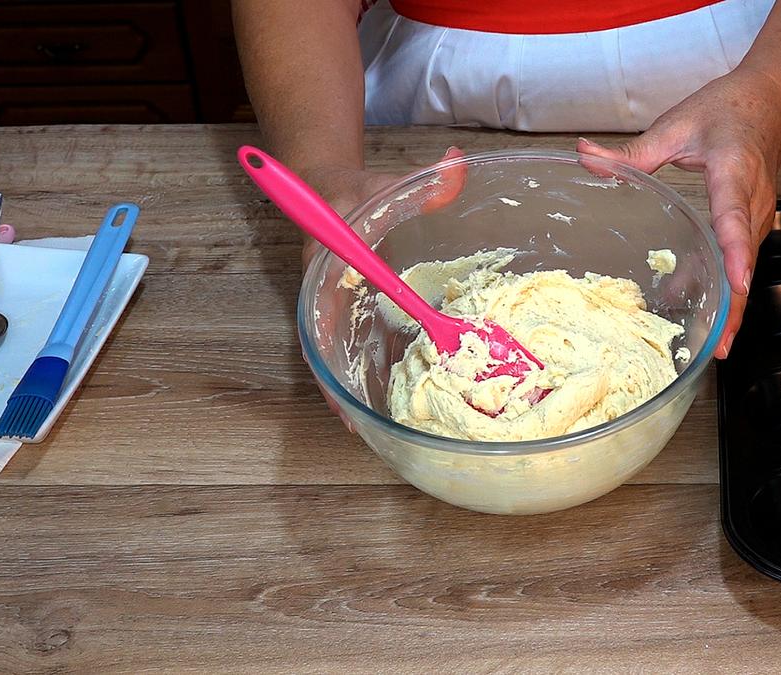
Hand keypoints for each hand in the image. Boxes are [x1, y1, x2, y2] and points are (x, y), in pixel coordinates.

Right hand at [297, 146, 467, 429]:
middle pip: (331, 355)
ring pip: (347, 358)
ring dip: (361, 390)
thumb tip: (458, 165)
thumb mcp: (388, 182)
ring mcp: (341, 312)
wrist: (329, 188)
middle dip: (343, 397)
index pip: (322, 326)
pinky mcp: (357, 316)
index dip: (330, 369)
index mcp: (326, 271)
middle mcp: (328, 300)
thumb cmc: (356, 190)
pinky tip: (401, 397)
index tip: (343, 404)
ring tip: (380, 433)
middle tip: (364, 435)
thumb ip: (426, 180)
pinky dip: (378, 373)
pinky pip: (366, 349)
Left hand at [577, 66, 780, 357]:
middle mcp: (752, 200)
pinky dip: (728, 292)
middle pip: (745, 259)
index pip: (734, 214)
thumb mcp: (676, 125)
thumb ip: (632, 151)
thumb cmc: (727, 111)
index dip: (735, 251)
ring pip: (745, 268)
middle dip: (735, 303)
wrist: (771, 105)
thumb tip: (583, 156)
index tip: (738, 281)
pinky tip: (705, 318)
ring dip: (732, 307)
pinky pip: (740, 263)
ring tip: (713, 346)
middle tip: (719, 344)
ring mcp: (757, 216)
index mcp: (733, 170)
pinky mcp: (753, 226)